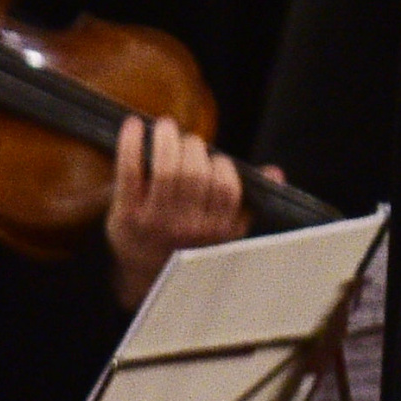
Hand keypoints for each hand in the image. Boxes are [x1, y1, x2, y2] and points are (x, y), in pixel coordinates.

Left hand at [104, 115, 246, 304]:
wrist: (143, 275)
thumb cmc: (187, 244)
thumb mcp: (224, 232)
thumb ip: (247, 202)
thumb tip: (274, 172)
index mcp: (215, 230)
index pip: (226, 189)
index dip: (221, 166)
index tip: (213, 159)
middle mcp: (187, 226)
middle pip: (195, 174)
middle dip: (193, 147)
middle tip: (186, 140)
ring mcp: (155, 220)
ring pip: (167, 170)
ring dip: (167, 140)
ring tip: (166, 127)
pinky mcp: (126, 213)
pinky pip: (130, 170)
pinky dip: (131, 143)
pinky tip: (133, 125)